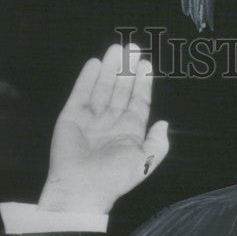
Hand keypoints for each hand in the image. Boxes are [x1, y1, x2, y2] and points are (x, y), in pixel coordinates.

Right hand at [38, 43, 169, 213]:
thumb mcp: (145, 163)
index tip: (146, 65)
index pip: (138, 102)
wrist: (82, 187)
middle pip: (121, 90)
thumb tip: (164, 123)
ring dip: (110, 69)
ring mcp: (92, 118)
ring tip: (117, 49)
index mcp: (130, 132)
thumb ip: (158, 144)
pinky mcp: (72, 116)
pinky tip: (96, 63)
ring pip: (103, 87)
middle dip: (127, 69)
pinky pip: (81, 93)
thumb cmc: (115, 178)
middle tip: (133, 47)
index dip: (142, 84)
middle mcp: (112, 122)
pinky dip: (87, 78)